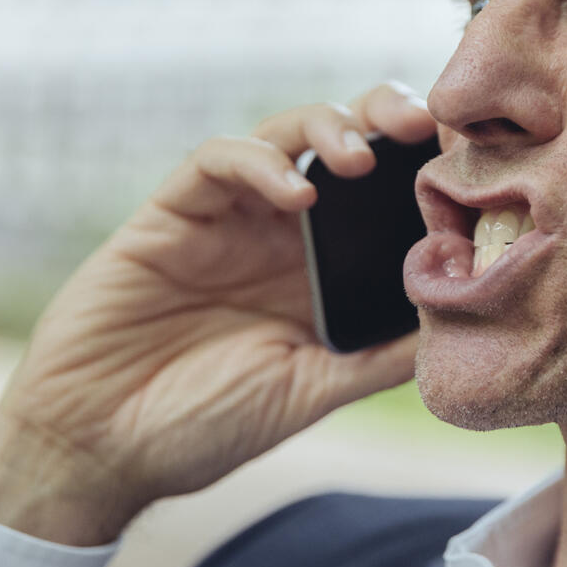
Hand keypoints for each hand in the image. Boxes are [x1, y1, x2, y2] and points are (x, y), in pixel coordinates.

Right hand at [0, 83, 435, 544]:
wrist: (102, 451)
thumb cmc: (208, 424)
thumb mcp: (315, 389)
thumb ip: (382, 353)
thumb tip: (464, 319)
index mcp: (325, 266)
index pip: (382, 190)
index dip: (421, 162)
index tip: (464, 158)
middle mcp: (282, 230)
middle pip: (341, 139)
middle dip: (383, 115)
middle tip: (419, 124)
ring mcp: (228, 216)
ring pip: (283, 133)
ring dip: (326, 127)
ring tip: (358, 157)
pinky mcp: (170, 214)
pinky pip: (215, 161)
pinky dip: (257, 163)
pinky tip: (293, 192)